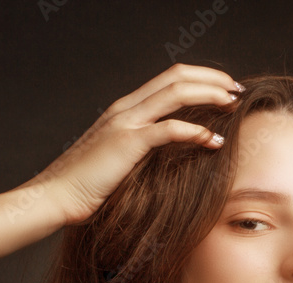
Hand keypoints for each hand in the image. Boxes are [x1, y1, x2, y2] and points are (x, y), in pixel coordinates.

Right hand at [27, 63, 242, 224]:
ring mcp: (126, 123)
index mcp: (125, 109)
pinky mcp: (127, 144)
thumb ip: (142, 149)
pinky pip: (169, 130)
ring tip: (233, 104)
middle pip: (176, 76)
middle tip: (237, 90)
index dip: (201, 78)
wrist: (55, 196)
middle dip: (212, 79)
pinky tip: (216, 141)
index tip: (225, 89)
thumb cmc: (87, 185)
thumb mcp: (119, 160)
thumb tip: (170, 156)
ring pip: (176, 93)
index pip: (169, 78)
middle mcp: (126, 108)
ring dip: (210, 95)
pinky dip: (196, 132)